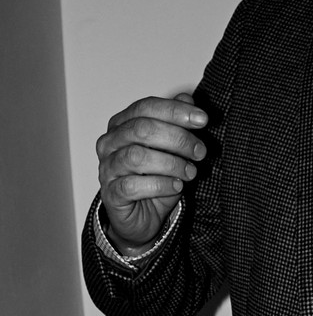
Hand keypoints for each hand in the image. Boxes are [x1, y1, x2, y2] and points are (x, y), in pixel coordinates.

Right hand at [96, 93, 207, 250]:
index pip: (146, 107)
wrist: (140, 217)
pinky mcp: (111, 194)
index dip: (175, 111)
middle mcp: (110, 142)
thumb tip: (187, 98)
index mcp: (122, 124)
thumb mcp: (170, 149)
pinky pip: (133, 185)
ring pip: (137, 156)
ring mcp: (107, 168)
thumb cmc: (154, 179)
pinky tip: (177, 186)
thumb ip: (176, 123)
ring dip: (172, 163)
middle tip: (200, 152)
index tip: (203, 119)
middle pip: (142, 129)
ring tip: (191, 172)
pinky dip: (161, 185)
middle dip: (178, 138)